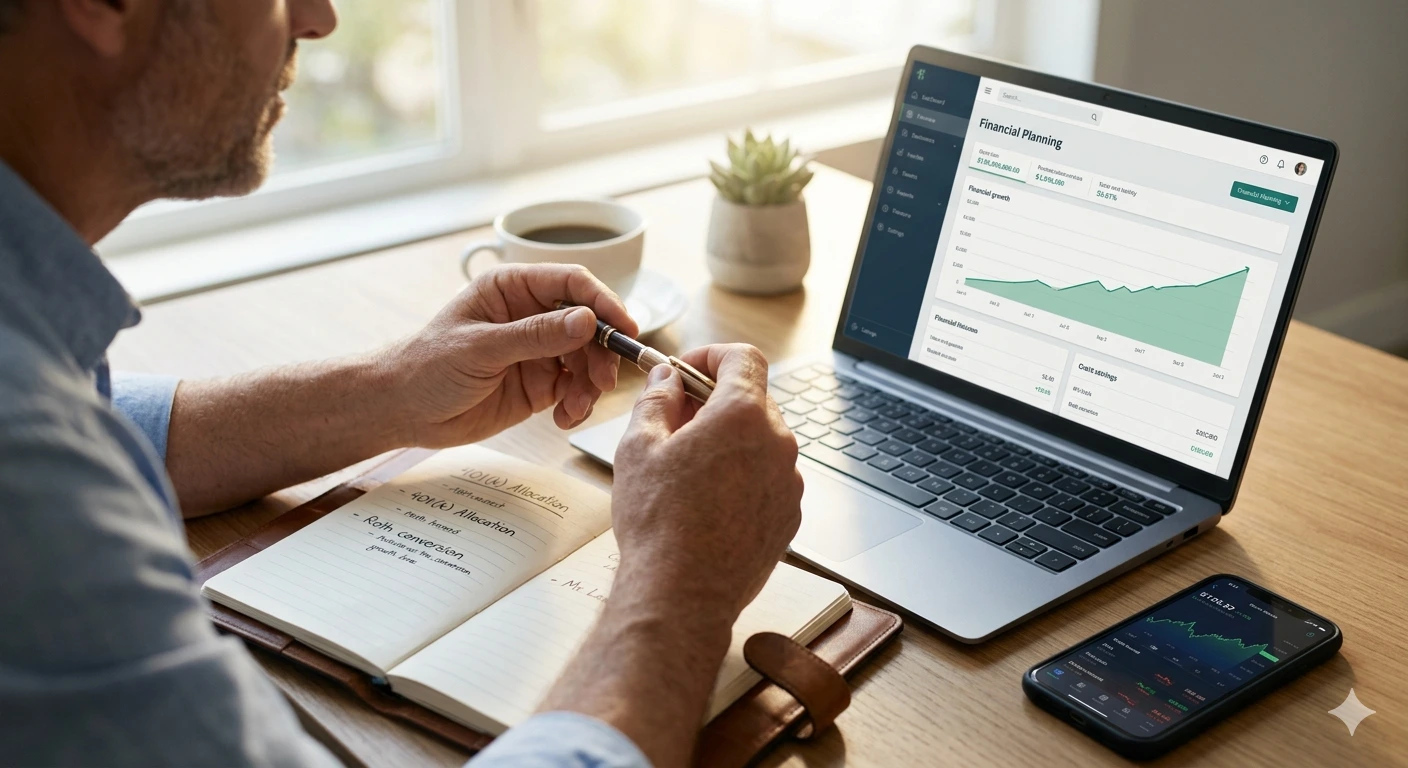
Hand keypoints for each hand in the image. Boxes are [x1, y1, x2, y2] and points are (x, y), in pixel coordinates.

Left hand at [382, 263, 637, 446]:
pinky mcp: (540, 384)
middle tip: (603, 380)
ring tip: (577, 407)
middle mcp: (531, 315)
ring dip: (591, 383)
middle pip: (589, 324)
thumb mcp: (481, 348)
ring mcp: (538, 351)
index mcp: (513, 289)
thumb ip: (535, 335)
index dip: (603, 303)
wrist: (403, 410)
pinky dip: (579, 404)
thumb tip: (586, 321)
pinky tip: (565, 419)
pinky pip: (575, 389)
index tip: (625, 328)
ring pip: (587, 359)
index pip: (571, 284)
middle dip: (601, 352)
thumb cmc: (427, 366)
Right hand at [610, 344, 802, 621]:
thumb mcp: (639, 446)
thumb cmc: (658, 522)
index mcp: (743, 415)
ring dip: (729, 442)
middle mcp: (778, 443)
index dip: (711, 356)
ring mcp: (788, 482)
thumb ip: (656, 399)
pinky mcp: (788, 516)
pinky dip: (742, 476)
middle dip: (714, 402)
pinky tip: (707, 502)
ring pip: (761, 441)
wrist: (683, 594)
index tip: (687, 371)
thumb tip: (666, 379)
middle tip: (675, 422)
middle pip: (752, 399)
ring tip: (687, 469)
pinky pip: (768, 478)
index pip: (743, 357)